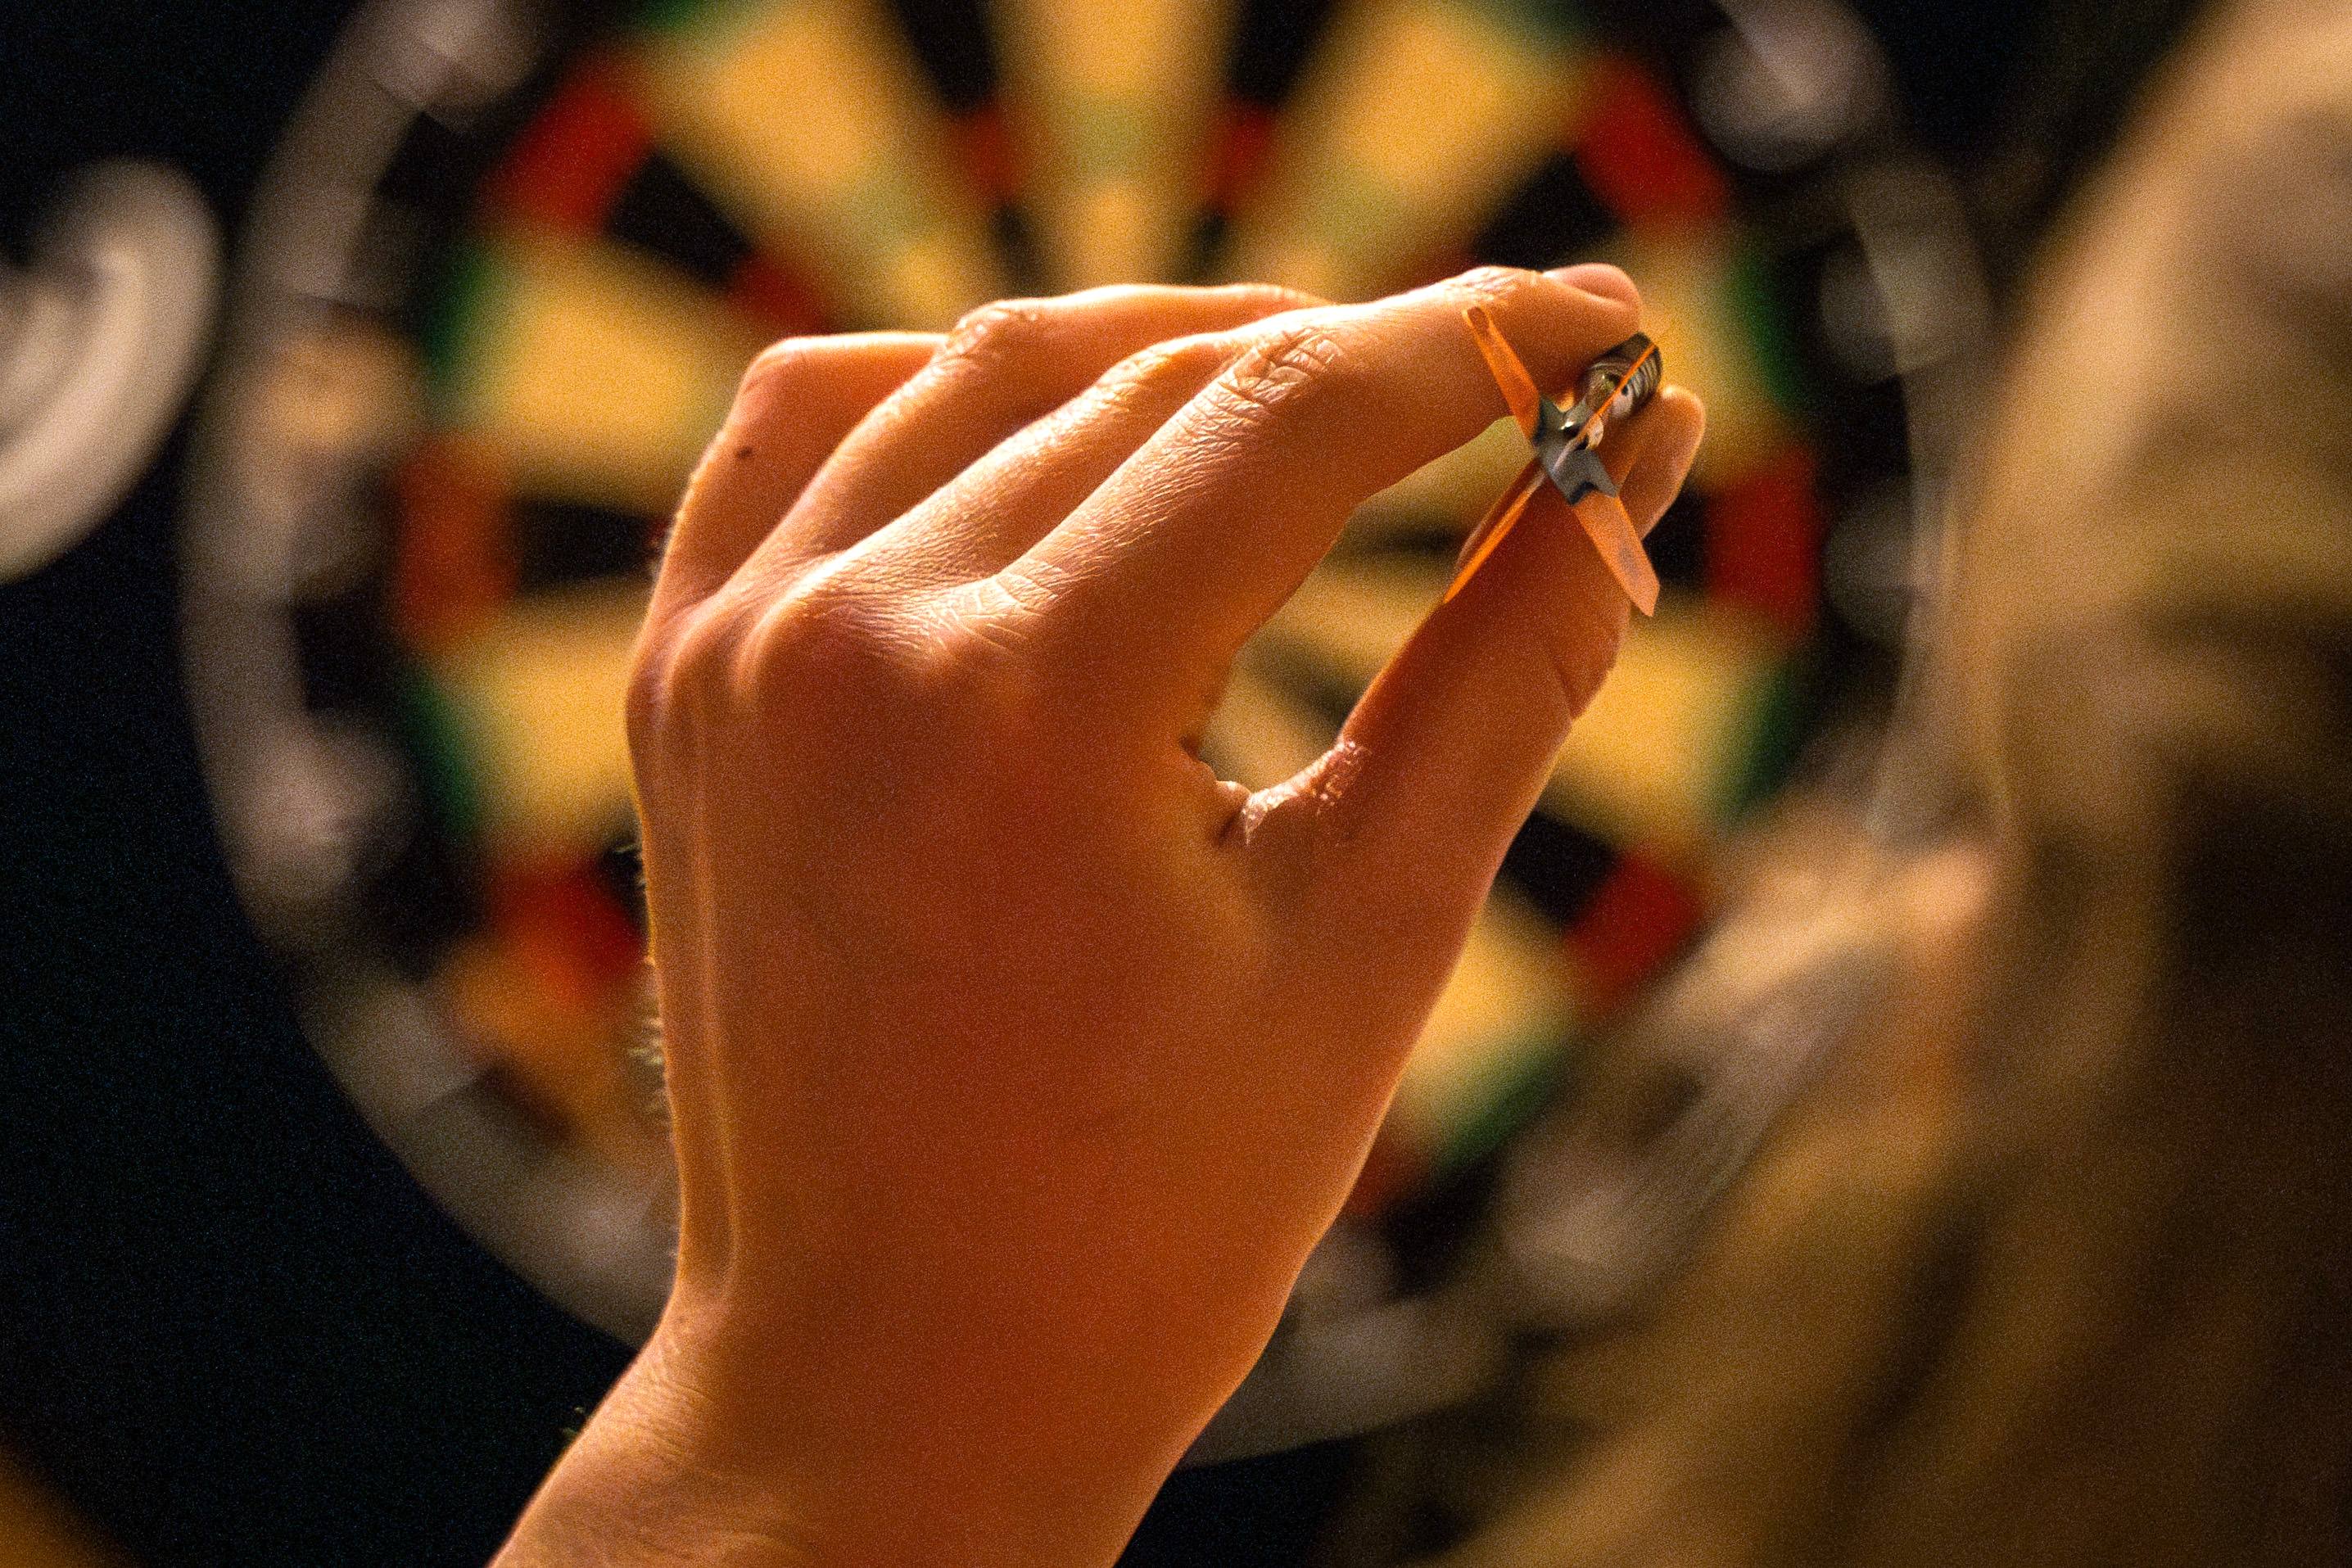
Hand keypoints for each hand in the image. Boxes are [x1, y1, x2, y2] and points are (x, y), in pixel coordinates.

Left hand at [499, 267, 1702, 1567]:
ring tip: (1324, 402)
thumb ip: (1505, 682)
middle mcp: (845, 633)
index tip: (1613, 323)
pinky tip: (1061, 429)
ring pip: (985, 374)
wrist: (881, 1385)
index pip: (1296, 420)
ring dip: (1173, 359)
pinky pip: (803, 432)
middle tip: (1516, 393)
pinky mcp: (681, 679)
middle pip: (1156, 382)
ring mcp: (732, 645)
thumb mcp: (1365, 945)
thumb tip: (1630, 487)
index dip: (1485, 348)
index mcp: (1025, 707)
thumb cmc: (1145, 1222)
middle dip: (1361, 369)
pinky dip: (951, 391)